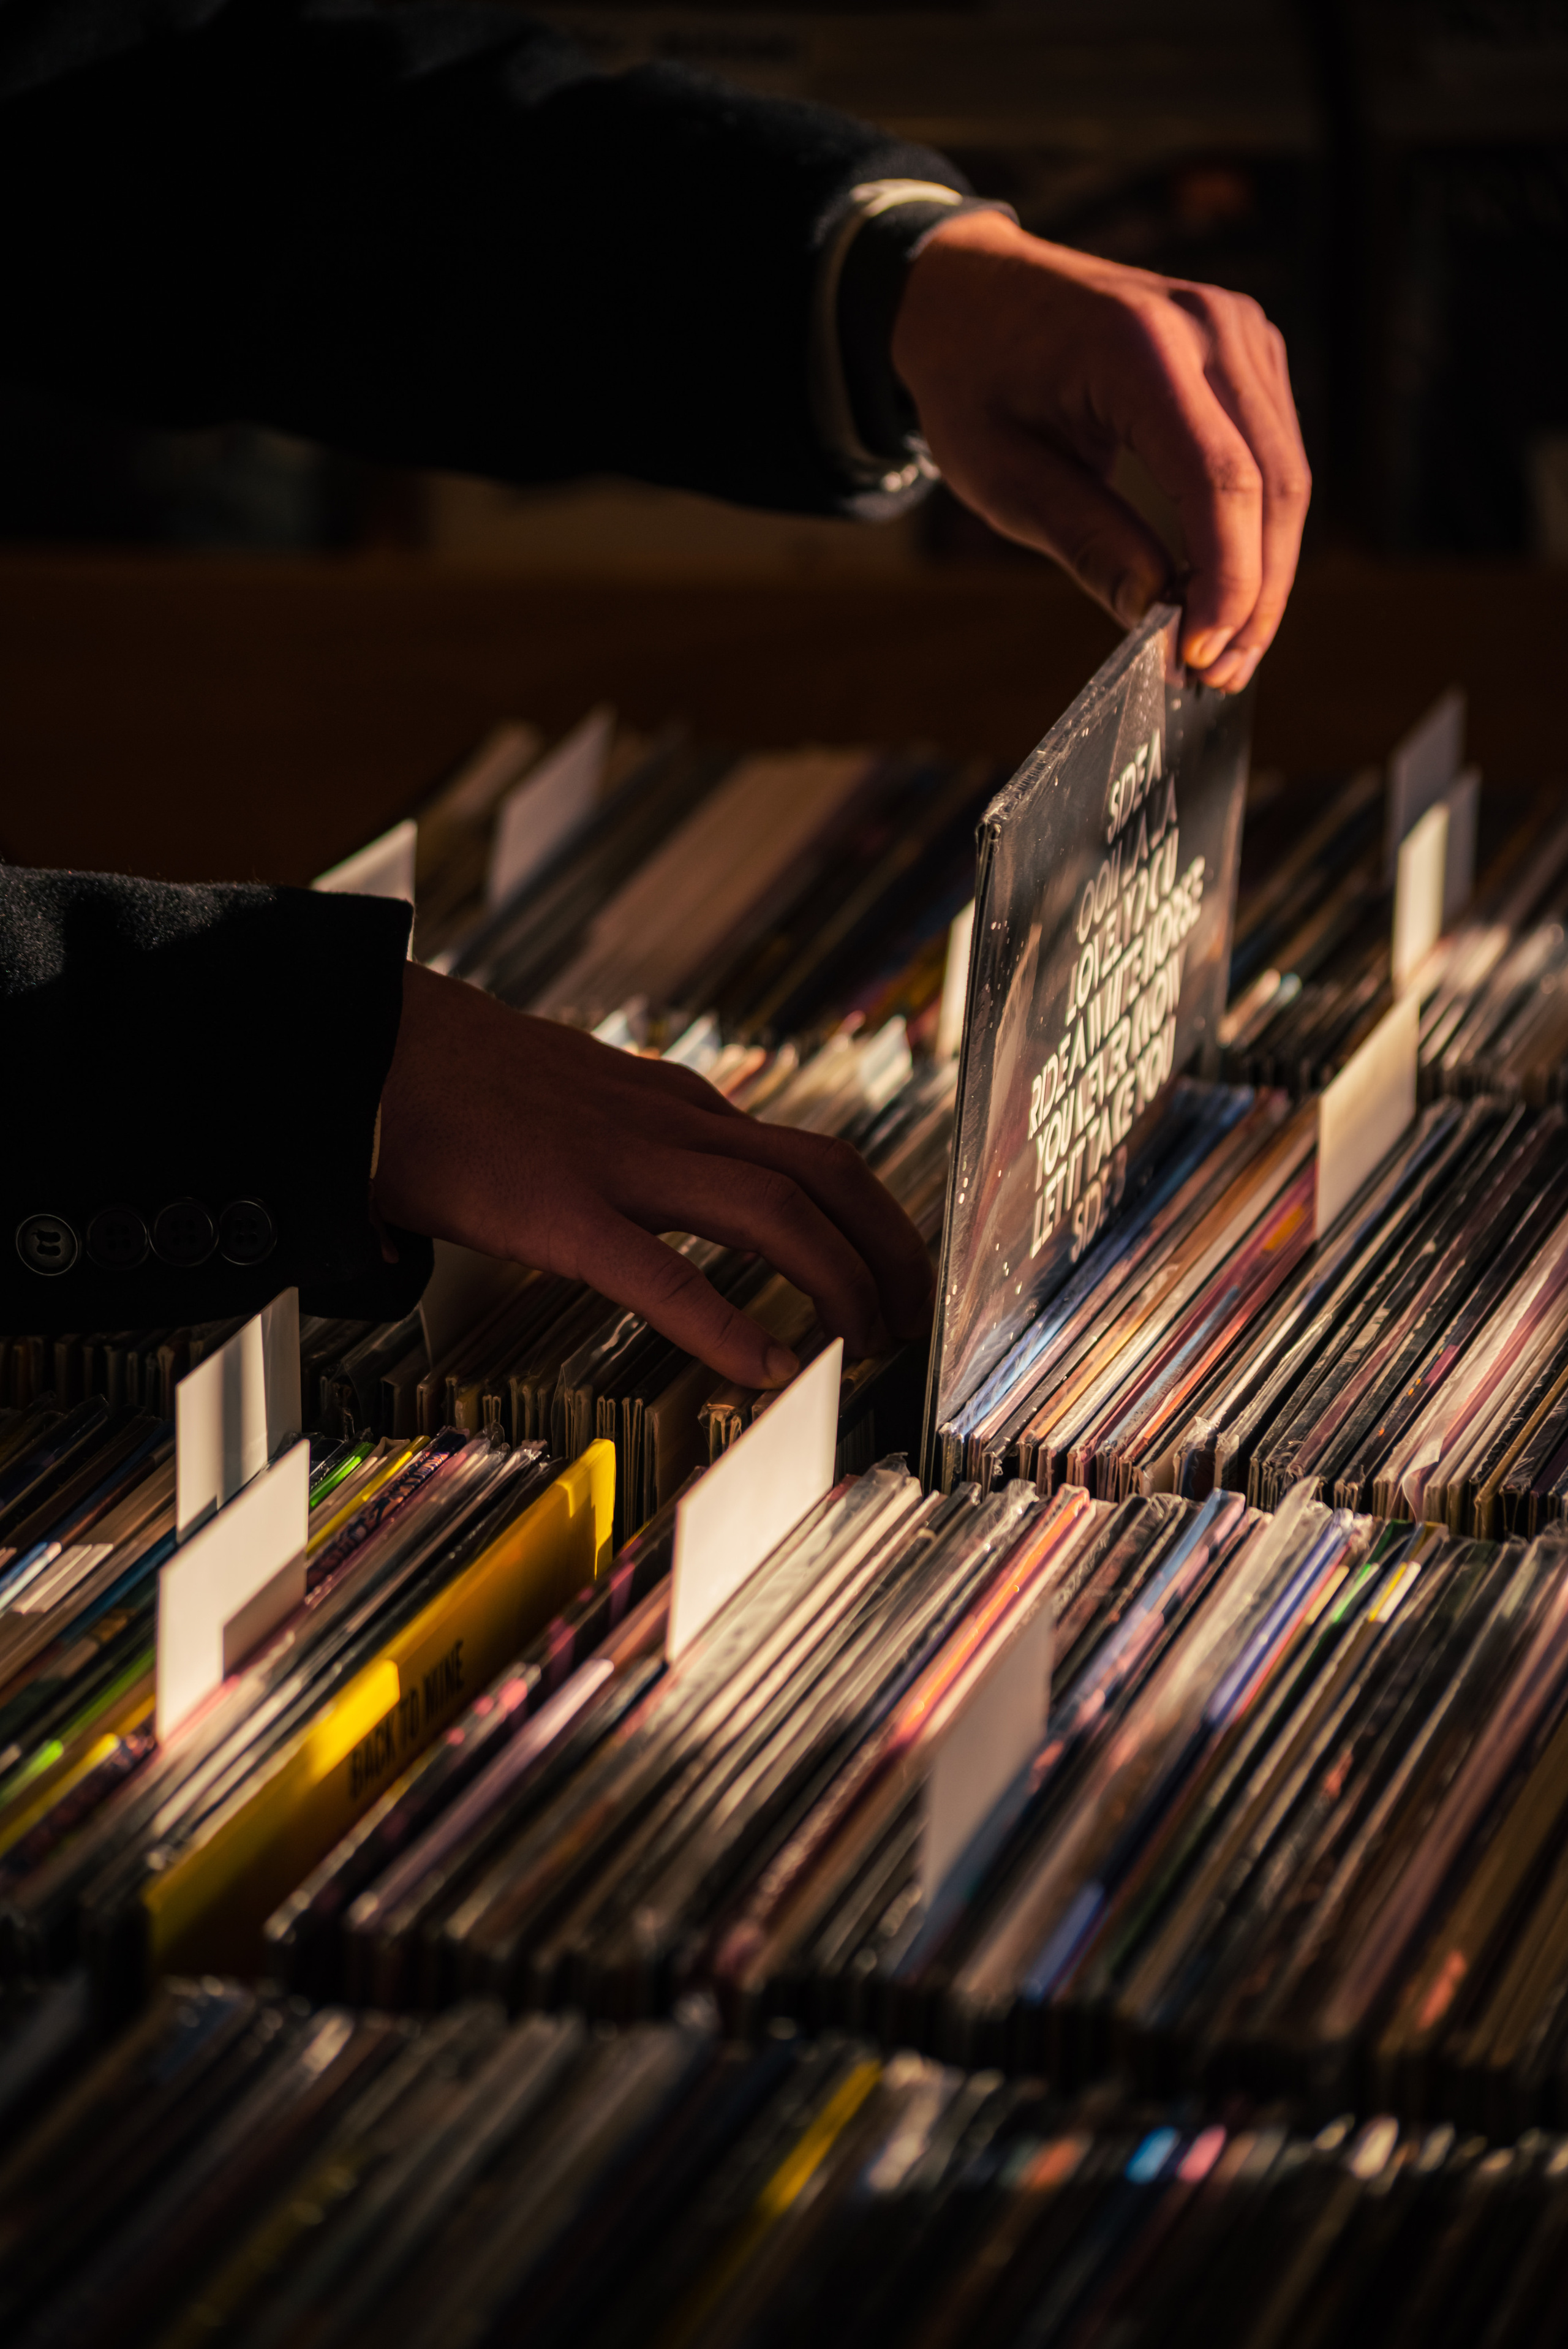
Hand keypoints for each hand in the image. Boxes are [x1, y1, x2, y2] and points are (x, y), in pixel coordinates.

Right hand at [372, 963, 934, 1386]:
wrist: (361, 1043)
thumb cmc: (458, 1081)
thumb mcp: (576, 1094)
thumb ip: (635, 1132)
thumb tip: (679, 1182)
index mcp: (672, 1104)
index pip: (805, 1152)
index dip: (870, 1216)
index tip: (897, 1270)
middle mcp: (668, 1124)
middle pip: (824, 1171)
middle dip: (889, 1245)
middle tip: (917, 1315)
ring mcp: (618, 1163)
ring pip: (774, 1209)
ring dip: (841, 1277)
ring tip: (870, 1343)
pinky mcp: (557, 1210)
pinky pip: (662, 1274)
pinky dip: (725, 1324)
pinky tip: (768, 1370)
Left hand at [891, 210, 1309, 692]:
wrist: (969, 291)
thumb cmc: (971, 380)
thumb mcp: (998, 474)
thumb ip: (1082, 539)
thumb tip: (1153, 613)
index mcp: (1140, 344)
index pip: (1220, 482)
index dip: (1226, 582)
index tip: (1201, 658)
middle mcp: (1208, 322)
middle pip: (1275, 483)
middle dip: (1255, 593)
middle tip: (1219, 677)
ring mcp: (1239, 327)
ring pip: (1288, 473)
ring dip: (1265, 570)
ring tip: (1223, 649)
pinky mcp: (1248, 348)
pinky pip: (1274, 452)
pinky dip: (1257, 527)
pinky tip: (1222, 587)